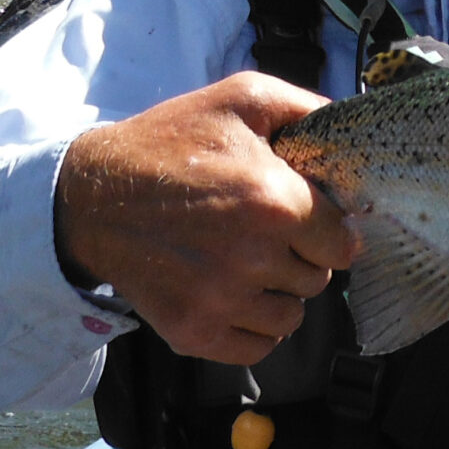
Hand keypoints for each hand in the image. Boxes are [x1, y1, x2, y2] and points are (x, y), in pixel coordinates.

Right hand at [54, 72, 353, 364]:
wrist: (94, 195)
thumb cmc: (171, 141)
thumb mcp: (242, 99)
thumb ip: (308, 110)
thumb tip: (354, 139)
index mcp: (275, 202)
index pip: (344, 244)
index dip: (331, 230)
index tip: (310, 219)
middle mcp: (253, 258)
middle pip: (319, 280)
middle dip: (302, 257)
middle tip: (267, 234)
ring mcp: (221, 301)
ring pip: (291, 317)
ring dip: (279, 293)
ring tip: (248, 261)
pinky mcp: (193, 332)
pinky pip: (257, 348)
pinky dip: (253, 327)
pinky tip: (234, 293)